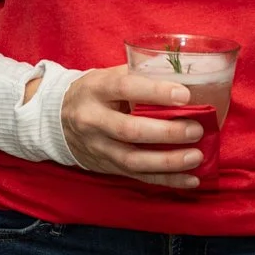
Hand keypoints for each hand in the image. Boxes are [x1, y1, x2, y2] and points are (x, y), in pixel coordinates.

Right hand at [60, 65, 206, 189]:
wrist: (57, 119)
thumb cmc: (95, 92)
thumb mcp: (108, 76)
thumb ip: (140, 75)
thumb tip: (183, 75)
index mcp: (96, 89)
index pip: (125, 88)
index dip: (155, 92)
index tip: (184, 95)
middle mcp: (93, 120)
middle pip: (130, 130)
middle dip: (167, 132)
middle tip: (196, 129)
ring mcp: (99, 147)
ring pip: (133, 160)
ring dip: (168, 161)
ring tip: (196, 156)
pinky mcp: (107, 166)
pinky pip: (138, 176)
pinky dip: (166, 180)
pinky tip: (190, 179)